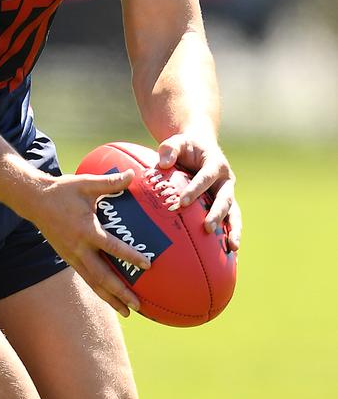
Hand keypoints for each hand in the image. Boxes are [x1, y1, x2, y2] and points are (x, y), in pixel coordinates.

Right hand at [30, 170, 151, 316]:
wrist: (34, 200)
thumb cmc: (62, 190)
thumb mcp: (86, 183)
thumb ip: (110, 183)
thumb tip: (132, 175)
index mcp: (86, 230)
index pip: (112, 247)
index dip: (130, 256)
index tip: (147, 264)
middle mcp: (79, 247)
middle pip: (102, 276)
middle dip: (120, 292)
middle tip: (138, 305)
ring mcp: (72, 255)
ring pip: (93, 282)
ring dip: (110, 298)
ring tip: (126, 311)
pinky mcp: (67, 258)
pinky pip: (86, 277)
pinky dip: (98, 290)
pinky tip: (109, 297)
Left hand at [158, 133, 241, 251]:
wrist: (200, 148)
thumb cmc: (185, 146)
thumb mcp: (176, 142)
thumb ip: (169, 150)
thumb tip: (163, 164)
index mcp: (215, 163)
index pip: (206, 177)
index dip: (195, 189)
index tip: (183, 202)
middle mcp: (226, 180)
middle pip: (225, 198)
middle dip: (217, 214)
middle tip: (207, 228)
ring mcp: (228, 193)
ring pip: (234, 213)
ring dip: (233, 229)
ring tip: (233, 248)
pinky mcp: (226, 204)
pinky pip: (231, 221)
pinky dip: (232, 236)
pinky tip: (232, 256)